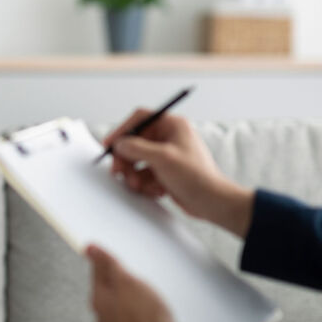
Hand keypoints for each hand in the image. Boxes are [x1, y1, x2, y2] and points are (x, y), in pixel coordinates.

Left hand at [86, 245, 174, 321]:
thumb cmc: (145, 314)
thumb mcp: (126, 280)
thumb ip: (107, 263)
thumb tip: (89, 248)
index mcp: (98, 300)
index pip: (97, 271)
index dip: (107, 259)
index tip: (114, 255)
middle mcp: (102, 316)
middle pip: (108, 288)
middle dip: (121, 280)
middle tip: (136, 278)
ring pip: (119, 303)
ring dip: (130, 296)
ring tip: (145, 296)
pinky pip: (129, 317)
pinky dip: (136, 311)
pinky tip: (148, 312)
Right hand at [103, 109, 255, 237]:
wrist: (211, 202)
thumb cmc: (196, 176)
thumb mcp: (162, 158)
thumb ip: (137, 148)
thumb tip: (120, 144)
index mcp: (172, 126)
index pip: (140, 119)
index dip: (122, 130)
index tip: (110, 143)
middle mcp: (169, 138)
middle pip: (135, 142)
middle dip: (127, 160)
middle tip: (119, 171)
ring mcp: (166, 155)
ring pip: (137, 161)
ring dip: (135, 175)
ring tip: (140, 185)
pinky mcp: (165, 172)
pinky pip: (144, 174)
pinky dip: (145, 184)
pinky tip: (156, 190)